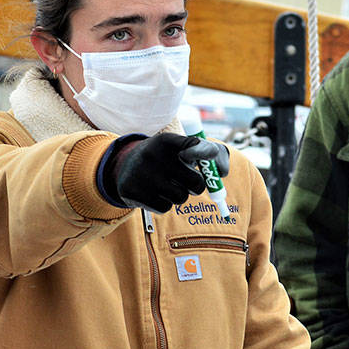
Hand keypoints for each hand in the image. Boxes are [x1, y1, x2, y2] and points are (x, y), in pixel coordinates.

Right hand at [101, 134, 229, 212]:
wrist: (125, 167)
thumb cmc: (165, 159)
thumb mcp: (180, 150)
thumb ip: (206, 154)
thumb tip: (223, 171)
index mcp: (166, 141)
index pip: (189, 144)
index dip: (203, 150)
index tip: (212, 153)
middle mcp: (152, 155)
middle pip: (195, 181)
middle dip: (196, 186)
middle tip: (189, 182)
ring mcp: (141, 174)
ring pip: (181, 197)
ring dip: (179, 195)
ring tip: (168, 186)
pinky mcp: (133, 192)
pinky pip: (165, 208)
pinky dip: (165, 204)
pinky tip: (155, 193)